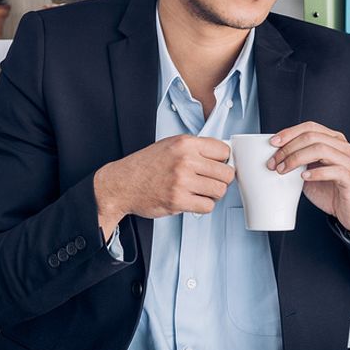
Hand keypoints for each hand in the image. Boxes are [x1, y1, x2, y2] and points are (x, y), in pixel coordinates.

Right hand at [94, 135, 234, 236]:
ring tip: (200, 190)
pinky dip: (203, 205)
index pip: (224, 150)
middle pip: (226, 173)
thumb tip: (222, 155)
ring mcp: (182, 181)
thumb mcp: (170, 145)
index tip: (219, 165)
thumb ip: (195, 148)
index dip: (224, 160)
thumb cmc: (145, 165)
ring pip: (220, 190)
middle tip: (211, 180)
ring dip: (213, 194)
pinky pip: (208, 206)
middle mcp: (185, 160)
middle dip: (221, 179)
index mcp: (185, 143)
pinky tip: (193, 199)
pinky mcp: (178, 200)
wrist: (122, 184)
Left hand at [266, 121, 349, 232]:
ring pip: (321, 149)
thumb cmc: (331, 190)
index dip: (289, 133)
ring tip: (284, 170)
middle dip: (288, 148)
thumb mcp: (310, 172)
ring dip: (297, 158)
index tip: (272, 143)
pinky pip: (334, 170)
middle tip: (274, 162)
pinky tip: (304, 178)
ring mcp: (348, 161)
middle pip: (312, 137)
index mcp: (332, 140)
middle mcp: (342, 147)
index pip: (309, 127)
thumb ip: (298, 162)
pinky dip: (316, 173)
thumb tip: (275, 157)